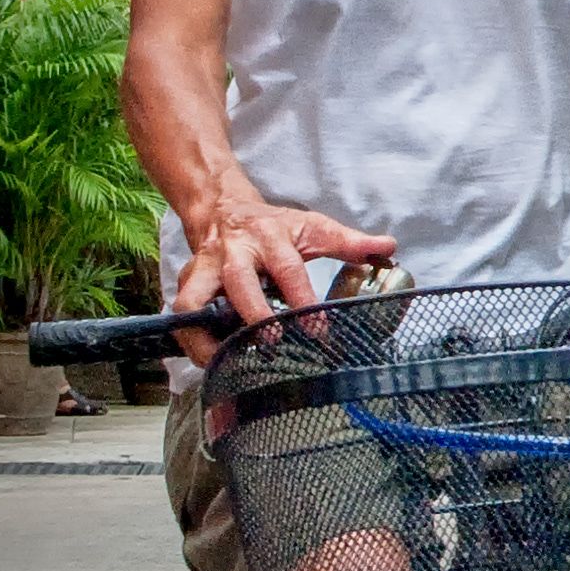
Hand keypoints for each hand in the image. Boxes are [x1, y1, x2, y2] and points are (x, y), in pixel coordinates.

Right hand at [173, 199, 396, 365]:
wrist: (223, 209)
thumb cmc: (272, 227)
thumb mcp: (311, 228)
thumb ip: (349, 242)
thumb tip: (388, 248)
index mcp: (268, 237)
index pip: (288, 269)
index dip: (302, 299)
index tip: (318, 327)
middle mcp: (233, 253)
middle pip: (238, 282)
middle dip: (254, 314)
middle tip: (272, 341)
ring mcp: (204, 269)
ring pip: (191, 300)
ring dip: (204, 334)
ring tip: (223, 360)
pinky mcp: (185, 285)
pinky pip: (181, 316)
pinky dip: (190, 340)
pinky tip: (210, 360)